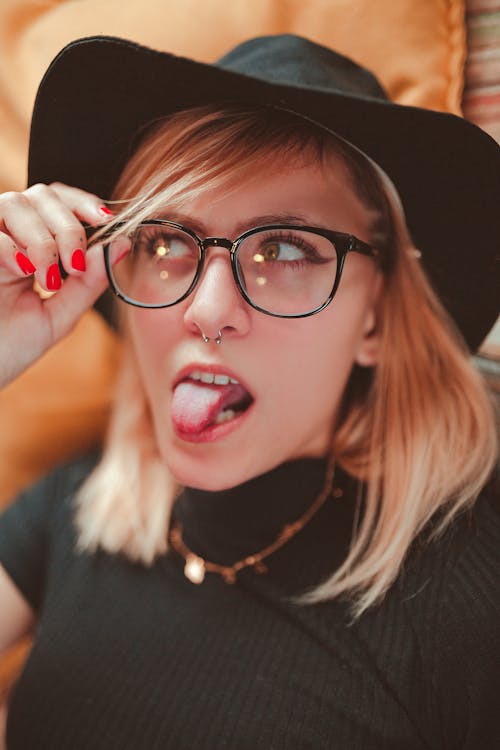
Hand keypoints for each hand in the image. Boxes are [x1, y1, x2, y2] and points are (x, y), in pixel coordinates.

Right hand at [0, 182, 113, 387]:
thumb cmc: (9, 345)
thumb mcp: (60, 314)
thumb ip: (90, 281)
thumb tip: (121, 245)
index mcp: (31, 244)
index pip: (59, 201)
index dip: (83, 203)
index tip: (105, 221)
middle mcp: (7, 234)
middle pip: (42, 195)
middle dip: (68, 227)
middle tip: (76, 265)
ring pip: (16, 203)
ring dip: (43, 240)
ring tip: (47, 281)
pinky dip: (12, 248)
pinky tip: (23, 272)